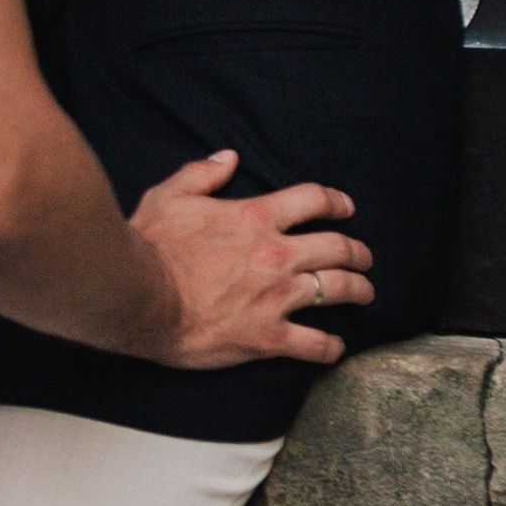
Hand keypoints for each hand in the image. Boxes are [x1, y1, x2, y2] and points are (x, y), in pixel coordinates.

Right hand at [128, 152, 373, 369]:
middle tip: (364, 257)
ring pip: (338, 290)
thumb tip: (229, 158)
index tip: (346, 208)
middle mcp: (276, 255)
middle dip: (357, 251)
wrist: (140, 297)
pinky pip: (315, 343)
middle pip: (337, 247)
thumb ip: (201, 174)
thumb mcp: (170, 196)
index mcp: (255, 218)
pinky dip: (330, 346)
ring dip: (358, 290)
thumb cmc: (150, 245)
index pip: (313, 200)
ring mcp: (276, 297)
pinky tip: (336, 347)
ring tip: (365, 292)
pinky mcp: (268, 336)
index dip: (336, 202)